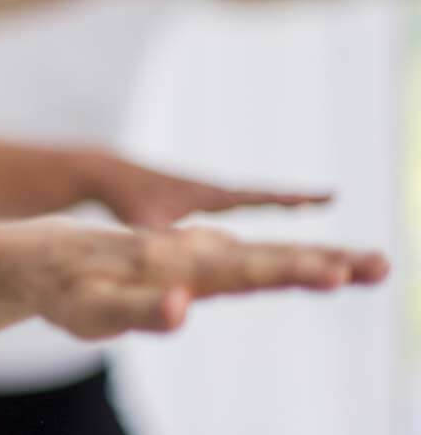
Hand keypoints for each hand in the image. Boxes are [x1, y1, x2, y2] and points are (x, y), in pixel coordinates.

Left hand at [13, 221, 388, 340]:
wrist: (35, 257)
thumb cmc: (62, 292)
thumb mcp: (92, 311)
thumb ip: (139, 310)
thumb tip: (186, 305)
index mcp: (176, 264)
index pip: (245, 268)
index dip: (292, 271)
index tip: (339, 273)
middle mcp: (191, 252)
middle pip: (266, 255)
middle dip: (323, 259)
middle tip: (382, 265)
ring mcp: (193, 253)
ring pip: (262, 253)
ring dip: (313, 257)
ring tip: (364, 266)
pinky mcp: (189, 259)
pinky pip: (247, 258)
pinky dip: (285, 260)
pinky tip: (312, 263)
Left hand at [81, 152, 328, 227]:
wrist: (103, 172)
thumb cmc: (125, 198)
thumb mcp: (150, 222)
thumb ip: (168, 240)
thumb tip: (182, 262)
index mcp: (209, 195)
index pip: (260, 199)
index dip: (292, 201)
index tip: (328, 196)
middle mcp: (212, 192)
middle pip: (264, 196)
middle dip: (296, 199)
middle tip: (332, 196)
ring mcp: (203, 195)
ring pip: (249, 199)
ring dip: (279, 201)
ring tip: (310, 204)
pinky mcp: (191, 201)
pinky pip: (231, 206)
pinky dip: (252, 208)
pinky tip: (259, 223)